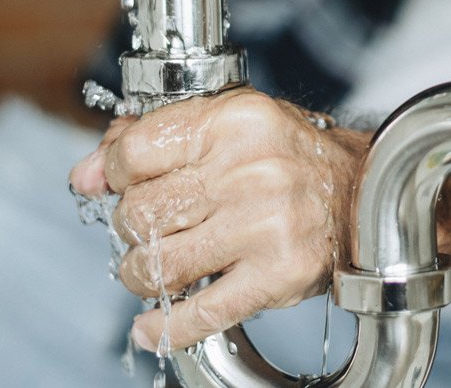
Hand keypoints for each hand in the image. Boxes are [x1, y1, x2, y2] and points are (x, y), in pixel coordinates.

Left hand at [68, 88, 368, 351]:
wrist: (364, 196)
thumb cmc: (291, 158)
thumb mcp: (227, 125)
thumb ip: (154, 140)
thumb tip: (86, 175)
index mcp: (234, 122)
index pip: (134, 151)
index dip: (112, 173)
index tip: (116, 183)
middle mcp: (249, 171)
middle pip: (141, 211)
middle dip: (130, 227)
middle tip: (147, 228)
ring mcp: (263, 226)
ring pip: (160, 263)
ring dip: (141, 273)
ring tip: (153, 268)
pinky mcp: (275, 276)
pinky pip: (201, 313)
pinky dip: (166, 327)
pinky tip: (150, 328)